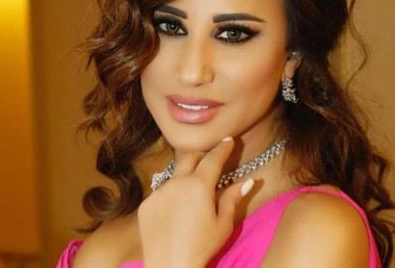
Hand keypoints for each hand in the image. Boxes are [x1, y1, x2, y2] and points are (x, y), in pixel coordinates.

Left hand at [138, 136, 254, 267]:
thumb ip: (232, 198)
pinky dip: (171, 195)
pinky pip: (161, 192)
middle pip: (190, 158)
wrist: (169, 267)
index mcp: (199, 185)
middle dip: (202, 155)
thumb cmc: (202, 247)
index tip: (228, 140)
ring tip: (192, 194)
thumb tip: (247, 180)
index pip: (213, 159)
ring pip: (174, 176)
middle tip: (211, 159)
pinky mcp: (146, 204)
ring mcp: (158, 192)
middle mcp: (176, 182)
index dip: (222, 148)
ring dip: (185, 177)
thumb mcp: (223, 224)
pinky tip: (176, 212)